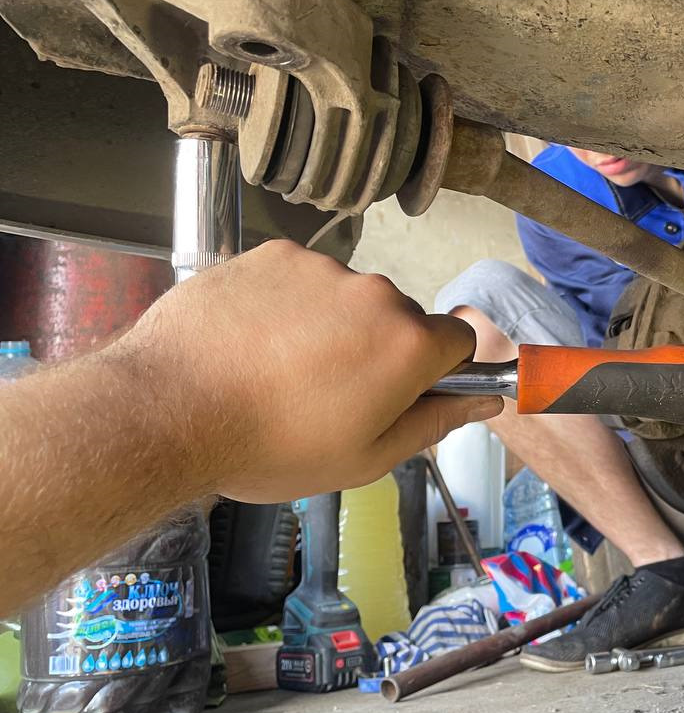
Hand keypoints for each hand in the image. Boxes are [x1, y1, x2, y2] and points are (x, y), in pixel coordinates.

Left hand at [108, 240, 500, 501]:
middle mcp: (376, 294)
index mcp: (409, 345)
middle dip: (378, 349)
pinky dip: (288, 304)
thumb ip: (435, 422)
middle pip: (400, 318)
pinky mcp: (274, 255)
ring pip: (348, 298)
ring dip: (331, 326)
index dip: (436, 370)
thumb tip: (485, 398)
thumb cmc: (271, 446)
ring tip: (280, 370)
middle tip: (329, 394)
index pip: (460, 339)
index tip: (402, 393)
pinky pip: (301, 278)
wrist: (170, 409)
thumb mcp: (366, 457)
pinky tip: (256, 342)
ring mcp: (322, 268)